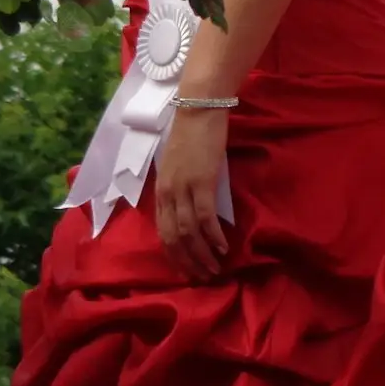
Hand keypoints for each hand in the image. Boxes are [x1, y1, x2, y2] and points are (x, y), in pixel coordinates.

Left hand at [154, 107, 230, 280]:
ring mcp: (184, 189)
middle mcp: (168, 194)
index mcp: (161, 191)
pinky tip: (223, 246)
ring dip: (202, 254)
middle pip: (174, 238)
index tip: (188, 270)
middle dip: (188, 261)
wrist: (199, 108)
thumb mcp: (181, 165)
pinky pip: (205, 217)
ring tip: (215, 269)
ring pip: (189, 233)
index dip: (175, 255)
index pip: (163, 233)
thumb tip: (195, 209)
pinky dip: (213, 235)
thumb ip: (183, 187)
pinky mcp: (202, 182)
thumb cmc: (193, 133)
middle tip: (203, 277)